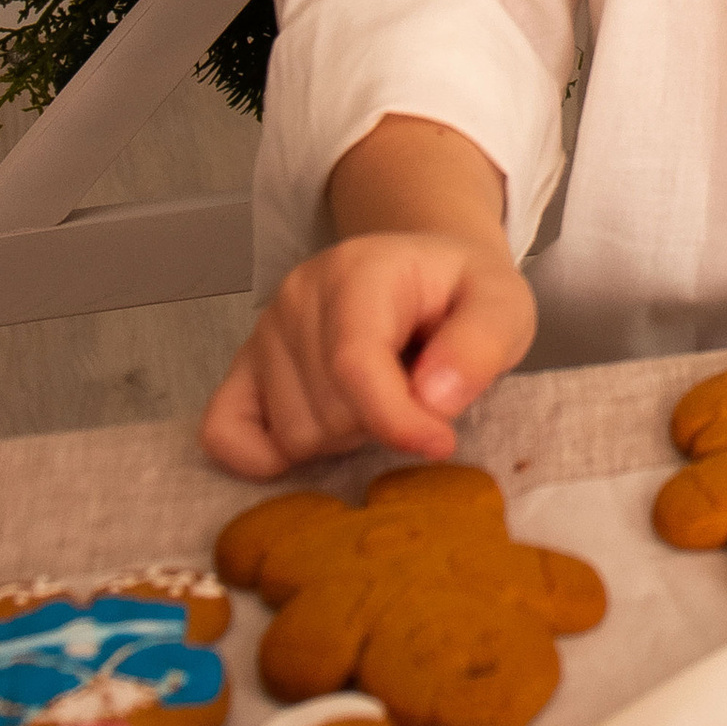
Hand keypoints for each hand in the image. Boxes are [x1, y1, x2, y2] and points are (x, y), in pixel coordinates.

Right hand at [201, 233, 538, 478]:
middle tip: (412, 394)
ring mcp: (263, 331)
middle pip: (325, 412)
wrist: (425, 274)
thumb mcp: (503, 304)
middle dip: (378, 425)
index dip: (396, 419)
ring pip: (290, 435)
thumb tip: (433, 399)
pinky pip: (223, 434)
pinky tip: (320, 432)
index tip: (441, 443)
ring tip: (376, 398)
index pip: (355, 364)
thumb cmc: (460, 295)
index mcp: (359, 270)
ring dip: (341, 440)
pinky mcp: (242, 366)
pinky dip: (267, 455)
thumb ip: (482, 343)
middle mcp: (298, 295)